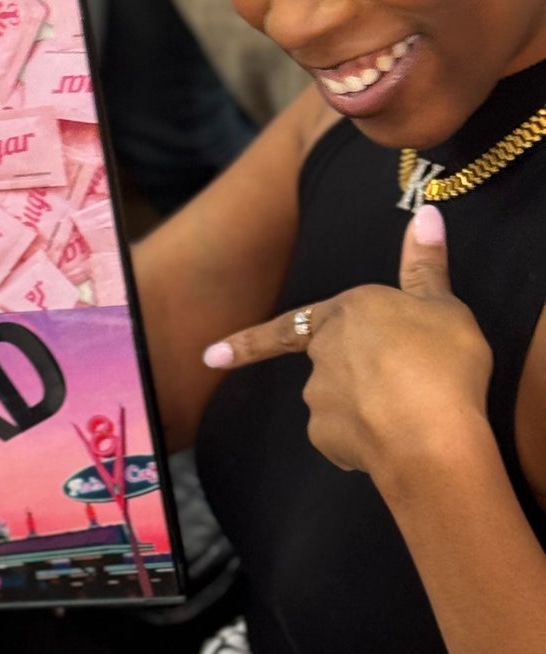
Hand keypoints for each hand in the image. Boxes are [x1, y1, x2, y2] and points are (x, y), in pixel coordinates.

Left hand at [202, 207, 493, 482]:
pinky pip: (346, 438)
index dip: (248, 343)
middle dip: (359, 378)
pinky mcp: (326, 438)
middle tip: (407, 386)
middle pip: (332, 364)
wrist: (433, 434)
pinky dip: (366, 440)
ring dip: (367, 408)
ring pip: (340, 403)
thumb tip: (424, 213)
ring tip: (414, 412)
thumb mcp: (443, 306)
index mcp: (344, 313)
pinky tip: (398, 439)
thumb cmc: (441, 362)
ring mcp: (318, 398)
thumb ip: (425, 267)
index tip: (210, 357)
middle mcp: (321, 354)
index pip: (287, 325)